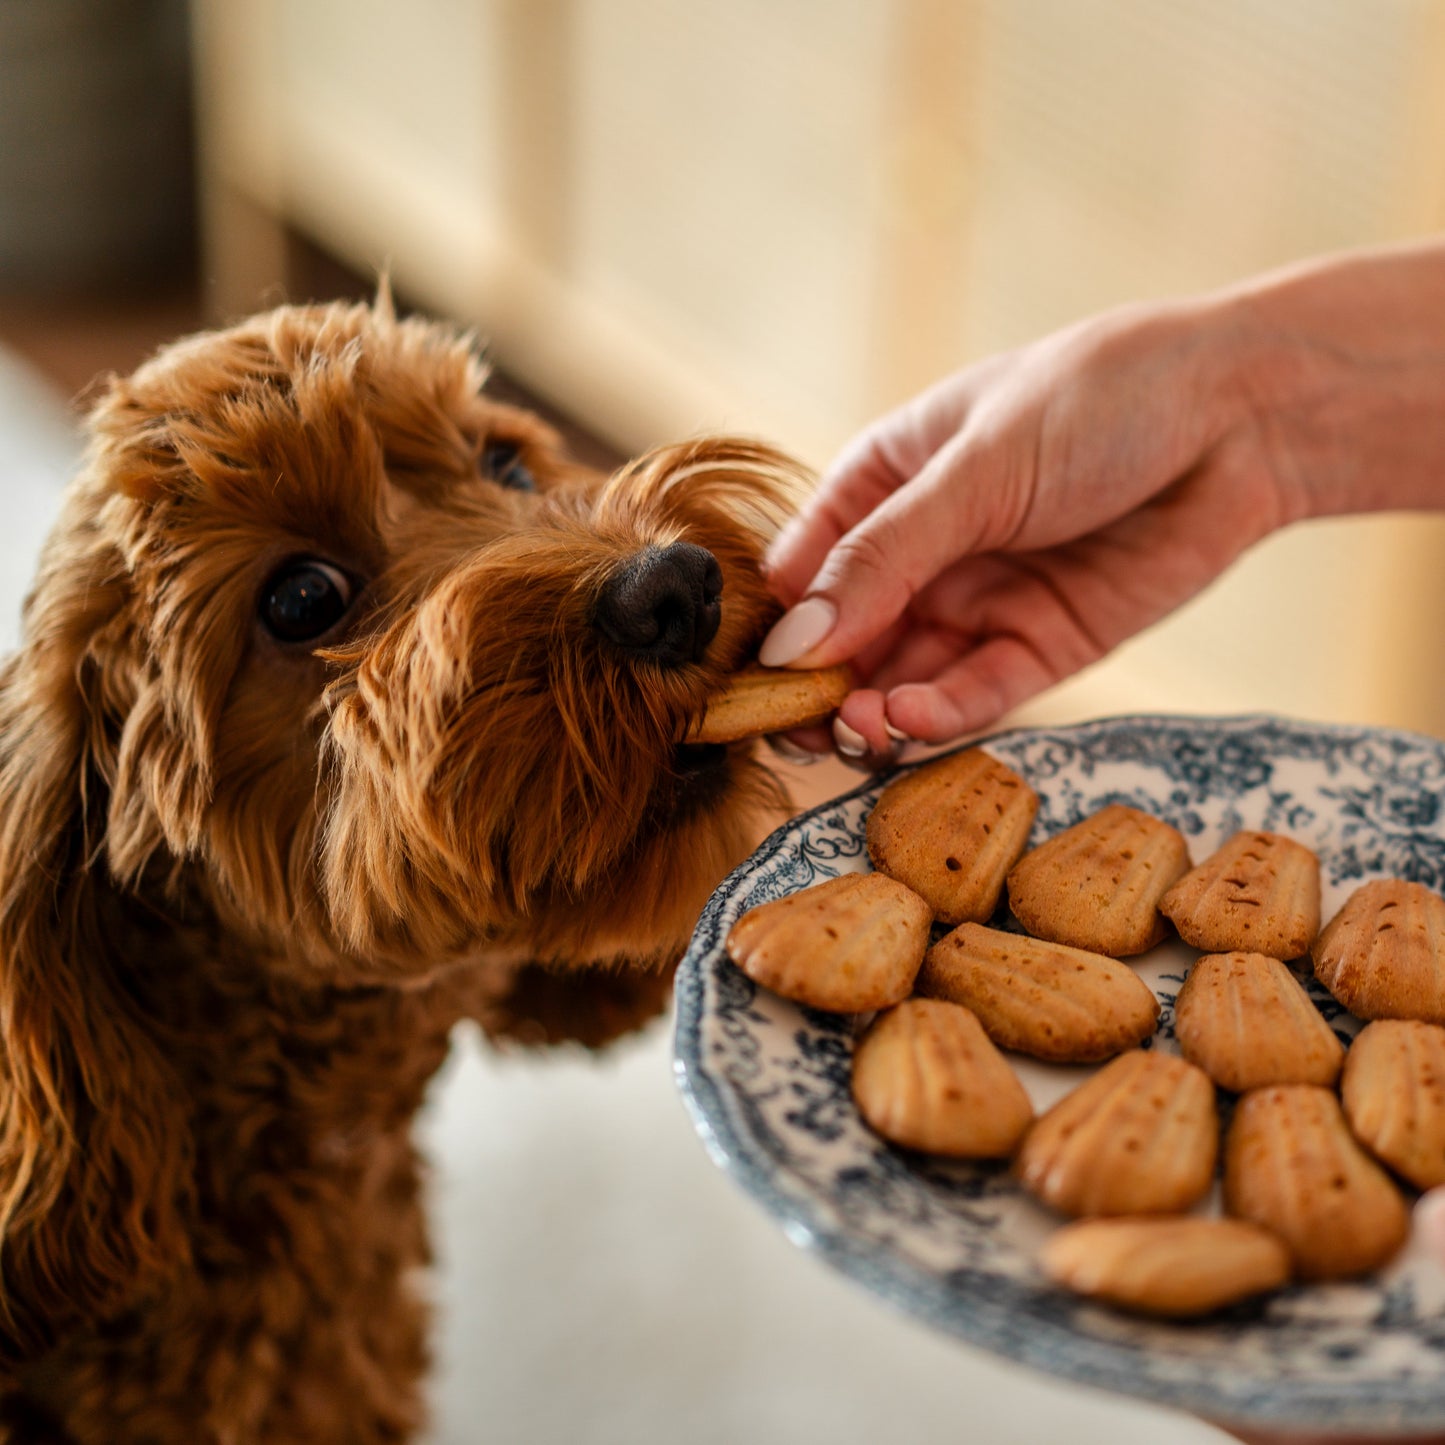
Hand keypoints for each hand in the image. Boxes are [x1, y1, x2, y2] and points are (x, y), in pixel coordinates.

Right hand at [763, 241, 1444, 761]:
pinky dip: (938, 715)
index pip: (801, 570)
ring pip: (902, 679)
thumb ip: (884, 556)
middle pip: (844, 640)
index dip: (772, 629)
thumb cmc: (1099, 398)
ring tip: (858, 730)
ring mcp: (976, 601)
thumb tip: (791, 642)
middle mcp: (919, 552)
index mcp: (882, 484)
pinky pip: (974, 694)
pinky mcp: (1037, 645)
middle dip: (818, 688)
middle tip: (799, 729)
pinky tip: (909, 721)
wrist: (1243, 414)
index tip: (751, 681)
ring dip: (873, 712)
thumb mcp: (976, 466)